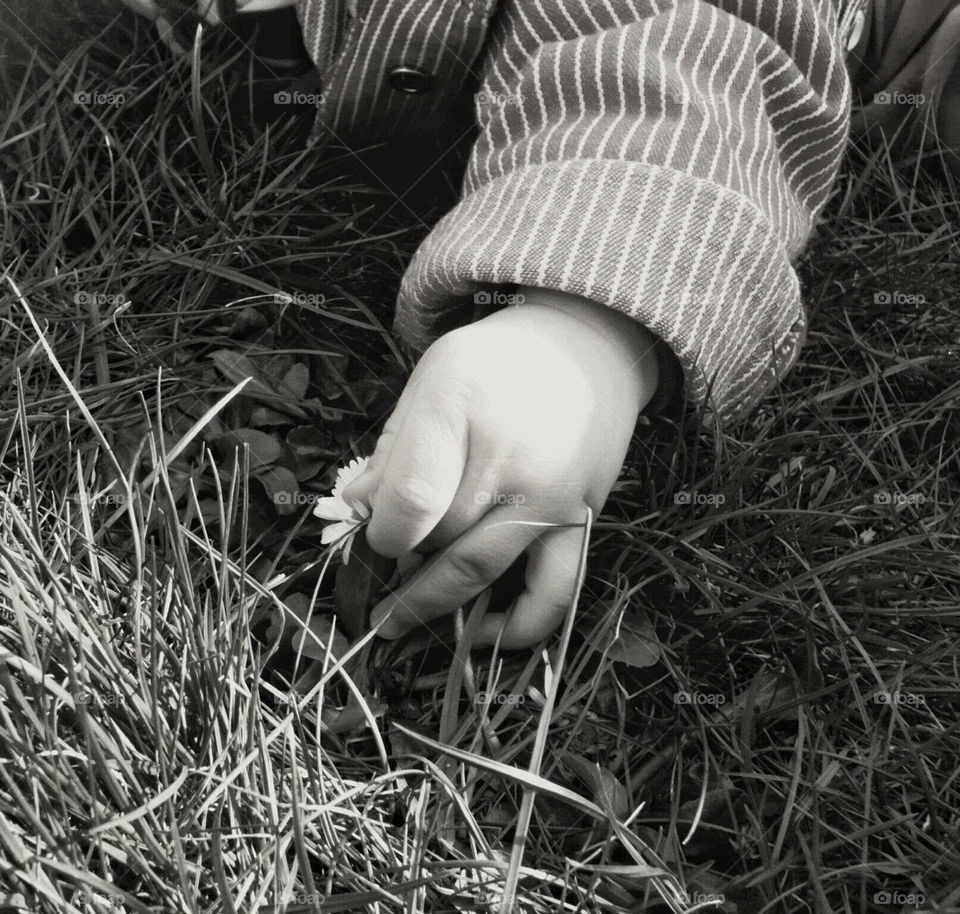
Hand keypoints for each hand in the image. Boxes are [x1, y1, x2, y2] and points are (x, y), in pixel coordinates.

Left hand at [342, 288, 660, 648]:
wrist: (586, 349)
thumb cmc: (496, 365)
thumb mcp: (431, 381)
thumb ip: (393, 449)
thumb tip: (358, 510)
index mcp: (461, 404)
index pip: (411, 498)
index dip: (381, 533)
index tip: (376, 535)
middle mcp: (512, 454)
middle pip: (439, 538)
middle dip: (400, 563)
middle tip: (378, 574)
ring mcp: (552, 494)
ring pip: (481, 571)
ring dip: (434, 603)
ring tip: (396, 621)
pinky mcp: (583, 522)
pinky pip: (555, 593)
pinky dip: (518, 626)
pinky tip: (482, 634)